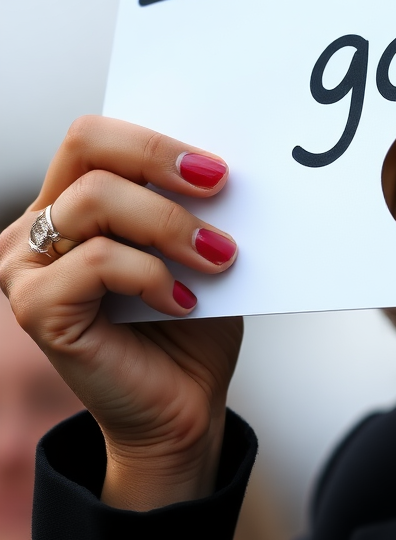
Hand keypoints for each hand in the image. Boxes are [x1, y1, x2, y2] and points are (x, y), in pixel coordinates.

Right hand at [0, 116, 242, 510]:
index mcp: (75, 200)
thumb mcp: (198, 244)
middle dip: (159, 157)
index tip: (219, 167)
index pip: (96, 135)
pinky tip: (183, 302)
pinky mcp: (36, 309)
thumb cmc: (193, 320)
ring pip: (94, 199)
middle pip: (86, 145)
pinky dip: (152, 275)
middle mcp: (39, 226)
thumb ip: (193, 200)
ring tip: (217, 256)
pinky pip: (97, 261)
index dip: (156, 139)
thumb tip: (222, 160)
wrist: (184, 405)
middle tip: (219, 184)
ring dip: (169, 223)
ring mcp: (29, 267)